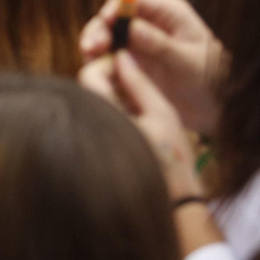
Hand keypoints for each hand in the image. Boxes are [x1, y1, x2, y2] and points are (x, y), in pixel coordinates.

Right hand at [78, 0, 222, 133]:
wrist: (216, 109)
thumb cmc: (212, 80)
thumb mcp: (190, 62)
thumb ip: (162, 45)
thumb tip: (133, 28)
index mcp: (169, 13)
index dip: (114, 8)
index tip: (104, 22)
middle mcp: (149, 24)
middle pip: (113, 18)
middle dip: (98, 30)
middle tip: (90, 48)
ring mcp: (138, 45)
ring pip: (106, 38)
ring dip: (93, 47)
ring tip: (88, 59)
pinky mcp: (130, 64)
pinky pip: (108, 60)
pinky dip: (99, 65)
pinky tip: (97, 75)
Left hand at [80, 50, 203, 201]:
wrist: (173, 203)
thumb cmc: (172, 158)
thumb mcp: (162, 113)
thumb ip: (139, 82)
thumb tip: (123, 56)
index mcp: (105, 116)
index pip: (89, 75)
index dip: (107, 64)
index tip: (127, 65)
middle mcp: (88, 126)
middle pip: (86, 89)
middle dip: (107, 79)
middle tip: (133, 81)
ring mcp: (87, 139)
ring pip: (90, 104)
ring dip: (108, 96)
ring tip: (137, 102)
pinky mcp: (90, 150)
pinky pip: (93, 120)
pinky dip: (108, 113)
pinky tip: (131, 120)